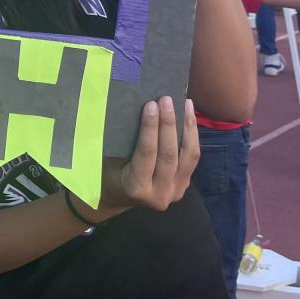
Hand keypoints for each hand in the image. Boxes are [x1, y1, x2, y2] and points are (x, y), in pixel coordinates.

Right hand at [99, 97, 199, 214]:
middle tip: (166, 100)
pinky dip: (192, 136)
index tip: (150, 105)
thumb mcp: (109, 162)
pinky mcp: (184, 185)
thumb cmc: (107, 175)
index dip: (150, 128)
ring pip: (188, 155)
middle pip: (169, 154)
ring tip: (185, 104)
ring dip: (187, 127)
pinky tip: (189, 117)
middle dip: (169, 124)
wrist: (118, 198)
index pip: (147, 153)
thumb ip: (124, 144)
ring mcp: (175, 191)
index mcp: (136, 187)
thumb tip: (134, 110)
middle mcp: (160, 193)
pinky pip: (191, 158)